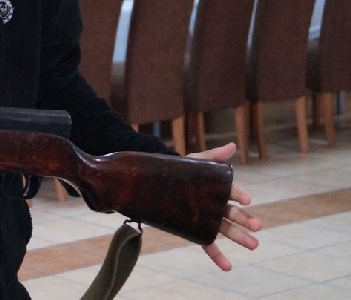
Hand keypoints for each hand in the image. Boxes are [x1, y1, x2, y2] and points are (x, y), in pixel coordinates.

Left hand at [187, 142, 260, 269]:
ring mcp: (207, 218)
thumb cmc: (179, 170)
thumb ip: (212, 156)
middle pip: (233, 213)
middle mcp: (215, 205)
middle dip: (245, 220)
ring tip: (254, 245)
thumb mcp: (194, 161)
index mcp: (217, 188)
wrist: (156, 182)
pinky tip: (228, 267)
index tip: (246, 200)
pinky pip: (208, 245)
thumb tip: (232, 146)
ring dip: (239, 237)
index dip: (238, 195)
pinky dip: (217, 256)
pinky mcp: (196, 230)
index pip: (231, 191)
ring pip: (226, 229)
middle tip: (257, 227)